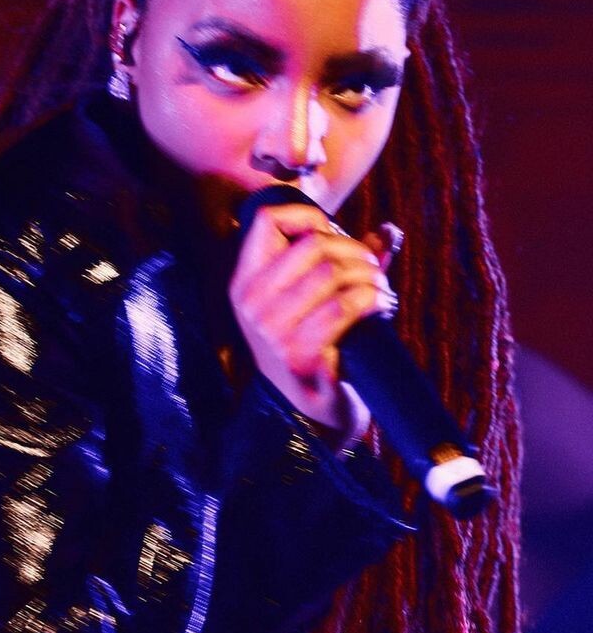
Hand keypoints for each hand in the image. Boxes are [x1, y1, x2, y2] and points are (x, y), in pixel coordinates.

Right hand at [229, 199, 400, 441]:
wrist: (312, 416)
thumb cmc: (314, 350)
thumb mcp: (311, 302)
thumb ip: (343, 264)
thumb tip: (389, 231)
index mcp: (245, 285)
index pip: (265, 220)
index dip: (308, 215)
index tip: (334, 234)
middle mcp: (251, 306)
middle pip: (313, 244)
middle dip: (355, 251)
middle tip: (373, 270)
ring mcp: (272, 332)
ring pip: (333, 273)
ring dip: (370, 278)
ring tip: (381, 292)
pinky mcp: (300, 355)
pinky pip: (346, 306)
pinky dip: (373, 300)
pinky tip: (381, 307)